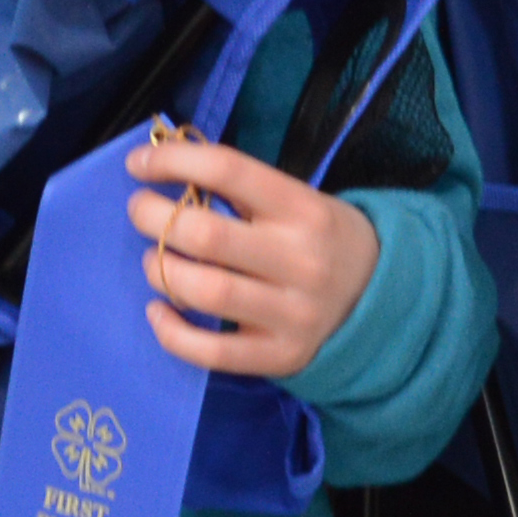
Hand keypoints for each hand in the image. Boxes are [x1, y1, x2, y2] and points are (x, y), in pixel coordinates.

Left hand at [128, 132, 381, 380]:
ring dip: (160, 270)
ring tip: (152, 260)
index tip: (138, 164)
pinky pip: (212, 352)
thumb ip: (240, 188)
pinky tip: (157, 310)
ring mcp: (292, 314)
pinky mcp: (281, 355)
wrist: (379, 298)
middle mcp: (301, 260)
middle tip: (139, 212)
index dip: (173, 161)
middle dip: (154, 219)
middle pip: (207, 236)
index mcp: (303, 209)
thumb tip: (163, 163)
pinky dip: (171, 332)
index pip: (229, 171)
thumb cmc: (319, 238)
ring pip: (205, 292)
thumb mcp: (297, 200)